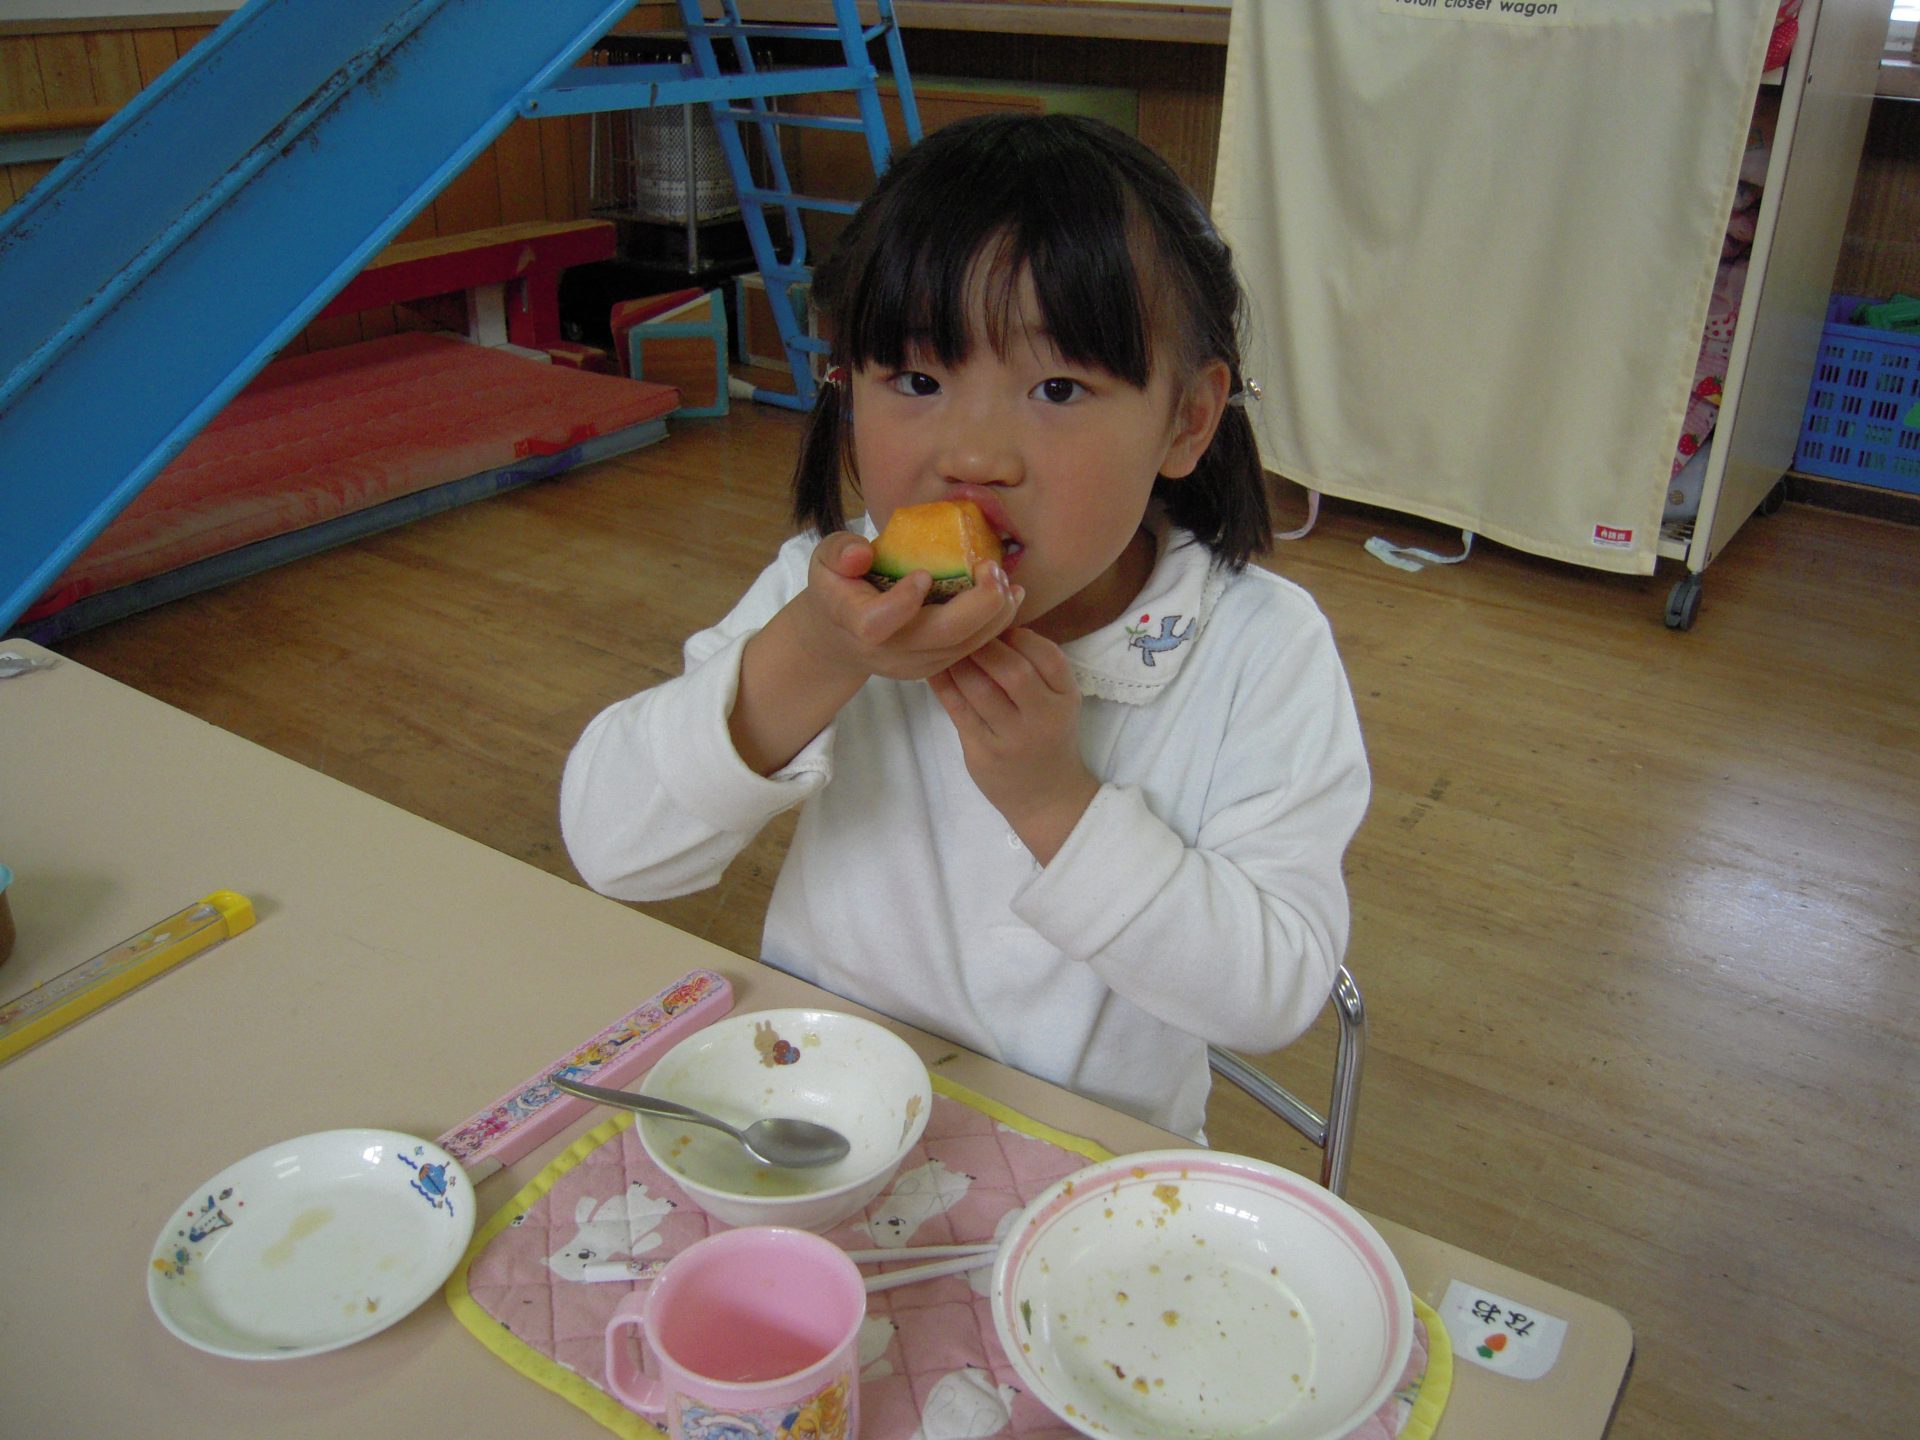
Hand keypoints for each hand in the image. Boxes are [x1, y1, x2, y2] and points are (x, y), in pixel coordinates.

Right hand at [796, 531, 1024, 684]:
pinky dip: (996, 624)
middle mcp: (887, 651)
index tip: (923, 574)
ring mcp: (915, 664)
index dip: (903, 602)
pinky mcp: (936, 666)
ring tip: (1008, 580)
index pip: (877, 623)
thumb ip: (839, 552)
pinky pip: (972, 649)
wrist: (841, 636)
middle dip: (979, 603)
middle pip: (942, 636)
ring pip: (965, 645)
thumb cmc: (836, 587)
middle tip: (993, 568)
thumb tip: (860, 553)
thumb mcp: (825, 560)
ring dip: (996, 613)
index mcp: (854, 622)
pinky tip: (1008, 596)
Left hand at [929, 628, 1099, 863]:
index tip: (1001, 625)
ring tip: (947, 644)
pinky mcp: (983, 754)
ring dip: (960, 662)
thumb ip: (1037, 668)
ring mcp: (1011, 740)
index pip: (1049, 657)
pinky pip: (958, 711)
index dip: (1022, 636)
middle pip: (1013, 671)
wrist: (1047, 799)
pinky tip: (933, 668)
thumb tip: (995, 620)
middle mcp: (1042, 720)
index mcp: (1065, 701)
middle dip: (986, 645)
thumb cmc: (1049, 739)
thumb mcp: (1059, 702)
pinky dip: (943, 685)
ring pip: (979, 689)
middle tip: (966, 629)